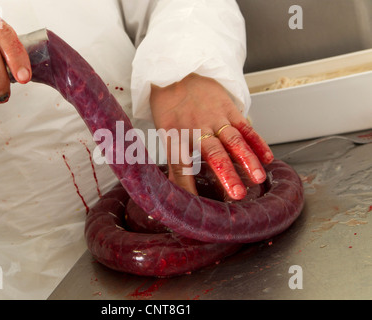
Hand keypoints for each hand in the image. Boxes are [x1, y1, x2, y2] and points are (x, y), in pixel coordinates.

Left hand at [150, 73, 273, 199]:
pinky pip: (244, 126)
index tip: (196, 205)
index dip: (187, 185)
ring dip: (247, 159)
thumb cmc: (168, 104)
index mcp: (174, 134)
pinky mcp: (228, 108)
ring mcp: (214, 117)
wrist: (176, 69)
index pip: (181, 164)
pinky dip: (257, 141)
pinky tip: (267, 157)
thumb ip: (174, 158)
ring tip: (258, 178)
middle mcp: (195, 127)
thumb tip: (176, 188)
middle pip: (212, 153)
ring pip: (233, 140)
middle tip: (237, 194)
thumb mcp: (164, 130)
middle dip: (226, 174)